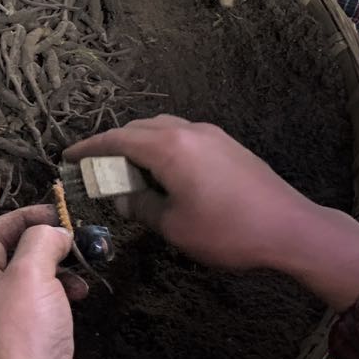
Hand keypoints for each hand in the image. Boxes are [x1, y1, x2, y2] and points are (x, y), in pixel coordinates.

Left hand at [0, 205, 93, 358]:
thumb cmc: (25, 334)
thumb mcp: (30, 273)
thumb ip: (42, 240)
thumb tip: (55, 232)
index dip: (22, 217)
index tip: (55, 211)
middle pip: (12, 255)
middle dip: (45, 244)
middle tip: (73, 238)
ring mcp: (4, 322)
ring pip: (33, 279)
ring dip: (59, 269)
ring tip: (80, 272)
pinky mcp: (29, 340)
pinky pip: (45, 304)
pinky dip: (62, 293)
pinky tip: (79, 295)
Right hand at [65, 116, 358, 308]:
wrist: (290, 229)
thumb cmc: (227, 231)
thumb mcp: (173, 226)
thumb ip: (141, 206)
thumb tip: (124, 198)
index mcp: (168, 147)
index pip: (116, 139)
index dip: (89, 148)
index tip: (68, 157)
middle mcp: (188, 131)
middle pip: (138, 128)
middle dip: (112, 144)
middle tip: (95, 167)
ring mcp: (211, 135)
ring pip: (162, 127)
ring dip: (139, 143)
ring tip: (127, 170)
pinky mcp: (227, 144)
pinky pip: (182, 135)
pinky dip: (162, 146)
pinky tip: (162, 171)